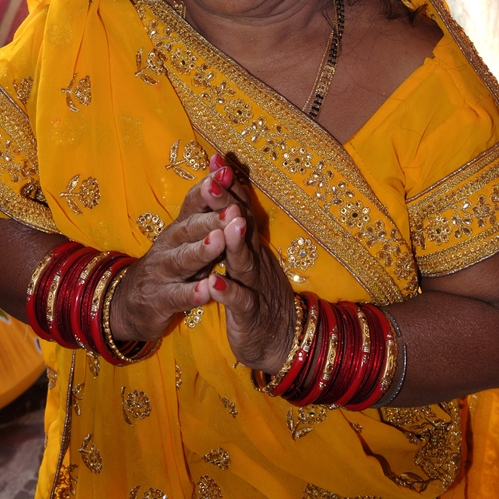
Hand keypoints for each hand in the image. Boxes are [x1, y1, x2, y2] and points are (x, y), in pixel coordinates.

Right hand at [108, 162, 236, 342]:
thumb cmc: (170, 264)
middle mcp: (169, 245)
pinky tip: (207, 291)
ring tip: (220, 241)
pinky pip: (177, 296)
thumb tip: (226, 170)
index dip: (209, 188)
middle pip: (190, 228)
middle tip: (233, 209)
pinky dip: (192, 293)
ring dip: (202, 250)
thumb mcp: (186, 237)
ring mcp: (162, 272)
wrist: (130, 302)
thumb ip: (205, 210)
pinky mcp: (159, 300)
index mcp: (179, 227)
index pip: (193, 202)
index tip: (227, 172)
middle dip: (212, 218)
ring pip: (183, 259)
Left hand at [200, 160, 296, 373]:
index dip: (228, 183)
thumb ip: (240, 228)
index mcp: (251, 244)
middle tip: (216, 175)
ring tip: (230, 222)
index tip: (215, 157)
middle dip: (229, 200)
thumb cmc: (259, 293)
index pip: (239, 207)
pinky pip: (240, 302)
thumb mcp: (249, 257)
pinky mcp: (250, 314)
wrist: (284, 340)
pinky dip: (228, 292)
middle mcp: (256, 258)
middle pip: (243, 224)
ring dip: (236, 242)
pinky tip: (215, 284)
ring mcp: (256, 284)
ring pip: (246, 260)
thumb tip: (230, 193)